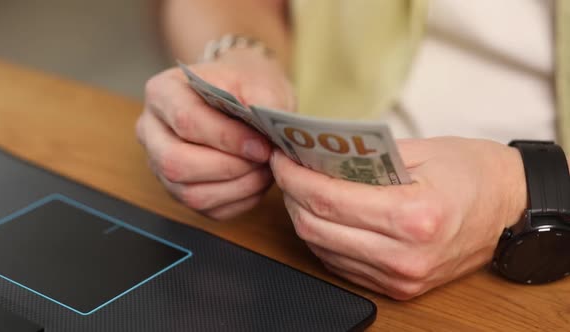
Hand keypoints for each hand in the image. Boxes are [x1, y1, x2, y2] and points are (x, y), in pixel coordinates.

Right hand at [137, 49, 293, 219]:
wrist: (242, 94)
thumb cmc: (245, 84)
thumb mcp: (258, 78)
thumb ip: (262, 99)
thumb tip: (268, 126)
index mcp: (162, 92)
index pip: (186, 121)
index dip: (227, 138)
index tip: (262, 145)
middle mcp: (151, 130)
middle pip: (176, 163)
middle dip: (228, 167)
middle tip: (263, 159)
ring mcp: (160, 165)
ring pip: (190, 193)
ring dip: (236, 187)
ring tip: (264, 169)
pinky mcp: (179, 190)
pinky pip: (206, 209)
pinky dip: (238, 200)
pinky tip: (257, 181)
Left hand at [270, 137, 526, 299]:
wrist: (509, 208)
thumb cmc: (471, 172)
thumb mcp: (419, 150)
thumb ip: (363, 156)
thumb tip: (316, 154)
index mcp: (413, 215)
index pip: (328, 199)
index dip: (294, 177)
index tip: (281, 159)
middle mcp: (405, 255)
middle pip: (317, 229)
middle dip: (291, 196)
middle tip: (286, 171)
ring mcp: (401, 277)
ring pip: (323, 250)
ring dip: (304, 218)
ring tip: (301, 189)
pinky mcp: (399, 288)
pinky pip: (342, 265)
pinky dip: (324, 239)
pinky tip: (324, 216)